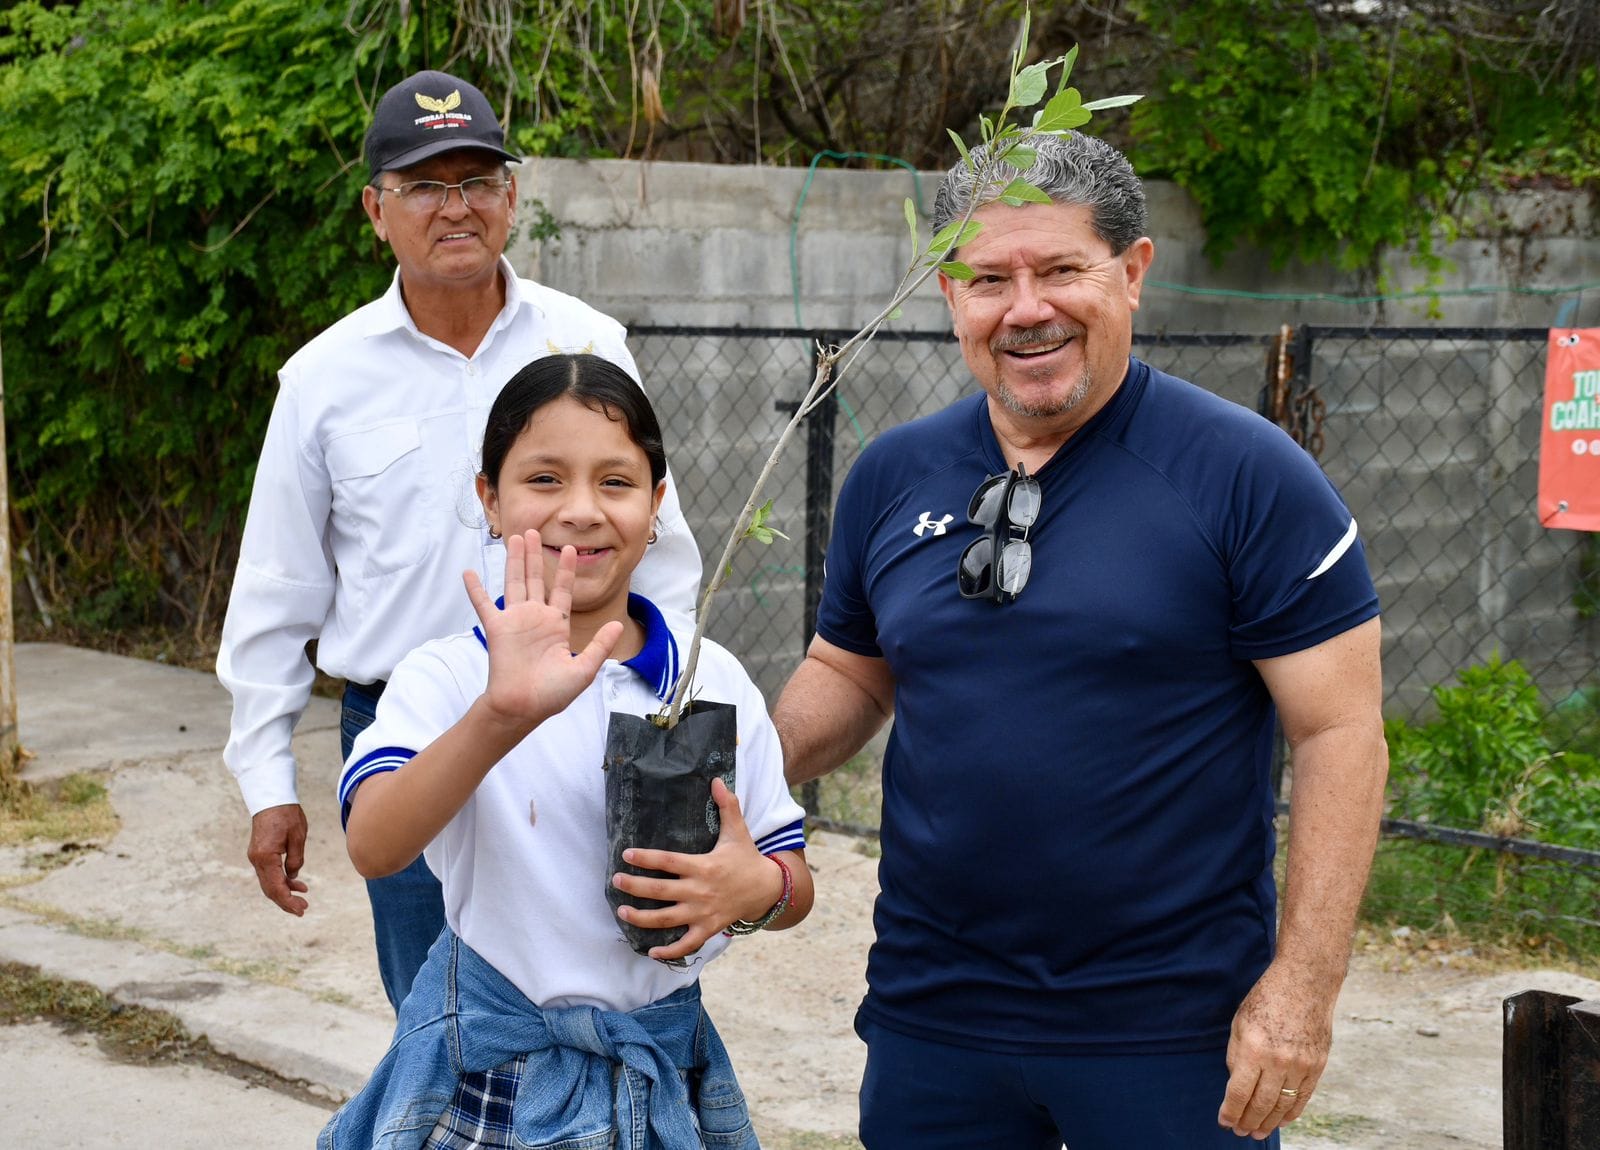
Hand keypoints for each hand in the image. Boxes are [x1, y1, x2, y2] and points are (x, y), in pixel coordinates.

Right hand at [248, 804, 308, 914]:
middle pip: (270, 889)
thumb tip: (293, 877)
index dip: (288, 901)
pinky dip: (281, 880)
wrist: (271, 799)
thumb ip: (296, 859)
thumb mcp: (298, 837)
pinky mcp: (259, 854)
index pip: (276, 887)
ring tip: (303, 897)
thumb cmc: (286, 815)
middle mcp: (257, 860)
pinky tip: (296, 883)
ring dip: (285, 891)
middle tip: (303, 909)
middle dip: (286, 901)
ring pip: (269, 882)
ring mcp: (256, 857)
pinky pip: (269, 873)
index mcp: (266, 857)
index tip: (301, 909)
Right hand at [463, 529, 622, 730]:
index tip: (572, 549)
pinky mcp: (497, 628)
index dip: (567, 571)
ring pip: (515, 582)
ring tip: (515, 537)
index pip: (563, 591)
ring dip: (514, 560)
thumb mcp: (584, 669)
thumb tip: (618, 625)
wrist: (524, 707)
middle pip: (536, 579)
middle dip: (536, 555)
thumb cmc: (552, 694)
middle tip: (534, 531)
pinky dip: (475, 589)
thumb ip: (599, 645)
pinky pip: (483, 604)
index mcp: (557, 626)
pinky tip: (468, 572)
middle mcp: (536, 618)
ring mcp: (515, 621)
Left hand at [610, 778, 781, 960]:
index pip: (669, 862)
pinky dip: (669, 951)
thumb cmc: (746, 859)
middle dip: (635, 888)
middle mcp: (700, 891)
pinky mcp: (708, 928)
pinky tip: (651, 951)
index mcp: (703, 866)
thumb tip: (716, 780)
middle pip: (661, 891)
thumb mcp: (738, 831)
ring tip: (622, 911)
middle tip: (616, 881)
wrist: (767, 889)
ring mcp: (703, 912)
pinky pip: (686, 944)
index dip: (646, 859)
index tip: (626, 855)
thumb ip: (727, 806)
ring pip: (667, 919)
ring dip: (642, 918)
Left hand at [1217, 959, 1334, 1138]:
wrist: (1305, 983)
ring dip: (1268, 1123)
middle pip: (1261, 1104)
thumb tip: (1236, 1086)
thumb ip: (1237, 1056)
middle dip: (1247, 1122)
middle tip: (1240, 1132)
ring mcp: (1301, 1066)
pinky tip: (1280, 1121)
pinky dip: (1290, 1113)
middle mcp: (1279, 1061)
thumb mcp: (1240, 1023)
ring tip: (1257, 1132)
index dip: (1230, 1111)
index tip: (1224, 1122)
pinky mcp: (1318, 1066)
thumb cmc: (1266, 999)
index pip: (1239, 1092)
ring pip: (1282, 1106)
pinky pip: (1303, 1098)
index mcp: (1254, 1049)